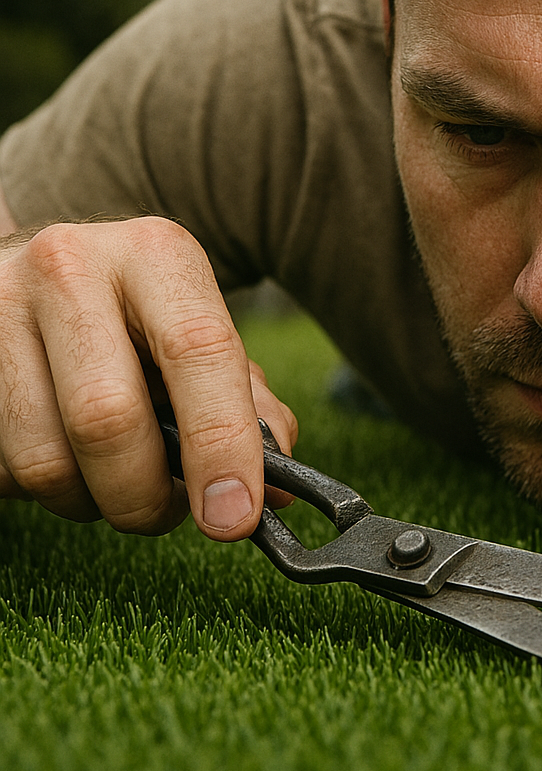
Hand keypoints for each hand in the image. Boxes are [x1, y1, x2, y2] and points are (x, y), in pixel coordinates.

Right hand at [0, 217, 296, 539]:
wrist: (37, 273)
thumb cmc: (135, 320)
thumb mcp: (197, 336)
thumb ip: (246, 406)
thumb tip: (275, 494)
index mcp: (156, 254)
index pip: (199, 351)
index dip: (222, 444)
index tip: (234, 516)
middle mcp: (71, 266)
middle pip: (108, 417)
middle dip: (145, 495)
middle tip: (166, 512)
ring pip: (44, 459)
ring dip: (89, 502)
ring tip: (111, 479)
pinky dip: (39, 489)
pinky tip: (61, 453)